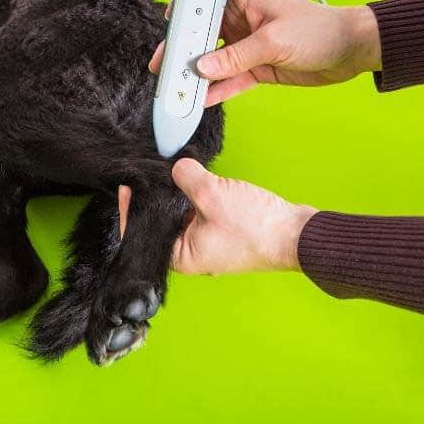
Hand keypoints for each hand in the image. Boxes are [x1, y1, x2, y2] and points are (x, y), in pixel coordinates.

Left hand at [117, 159, 316, 274]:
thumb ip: (186, 178)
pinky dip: (196, 196)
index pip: (143, 233)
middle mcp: (192, 253)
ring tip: (171, 172)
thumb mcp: (212, 195)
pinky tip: (198, 179)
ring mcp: (209, 243)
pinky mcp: (224, 232)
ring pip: (182, 215)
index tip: (126, 185)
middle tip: (148, 172)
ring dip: (178, 194)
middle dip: (156, 197)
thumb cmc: (256, 228)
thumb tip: (175, 167)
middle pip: (162, 222)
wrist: (297, 235)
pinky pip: (200, 212)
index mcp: (181, 257)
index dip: (131, 209)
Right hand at [149, 0, 380, 105]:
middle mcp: (240, 20)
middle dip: (181, 51)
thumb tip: (202, 68)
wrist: (352, 50)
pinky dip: (217, 90)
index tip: (166, 28)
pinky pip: (230, 79)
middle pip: (202, 34)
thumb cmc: (319, 29)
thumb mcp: (274, 40)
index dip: (182, 11)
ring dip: (196, 75)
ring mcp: (247, 45)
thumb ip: (236, 56)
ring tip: (177, 90)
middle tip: (162, 69)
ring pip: (213, 60)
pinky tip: (201, 101)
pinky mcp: (257, 68)